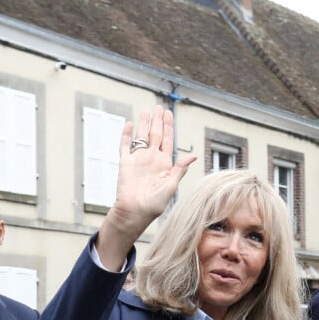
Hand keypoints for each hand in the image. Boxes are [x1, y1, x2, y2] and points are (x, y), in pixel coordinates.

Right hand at [96, 106, 196, 269]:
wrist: (134, 212)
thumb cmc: (154, 204)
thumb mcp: (171, 186)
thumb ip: (179, 169)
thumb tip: (193, 156)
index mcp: (164, 164)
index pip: (167, 140)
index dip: (168, 126)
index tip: (169, 113)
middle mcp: (151, 160)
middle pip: (155, 135)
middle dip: (157, 121)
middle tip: (159, 107)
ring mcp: (138, 160)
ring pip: (141, 137)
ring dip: (144, 124)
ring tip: (146, 111)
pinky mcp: (125, 164)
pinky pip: (125, 146)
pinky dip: (127, 135)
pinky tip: (130, 124)